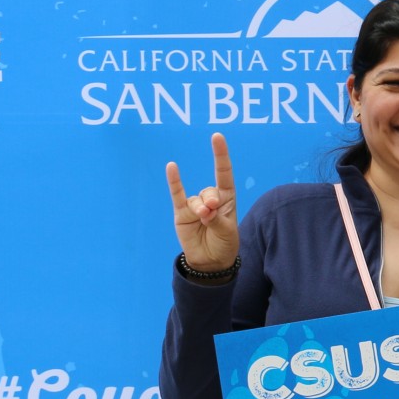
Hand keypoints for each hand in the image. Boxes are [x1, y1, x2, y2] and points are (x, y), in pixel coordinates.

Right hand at [166, 132, 238, 271]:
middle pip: (209, 190)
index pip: (224, 173)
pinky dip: (174, 181)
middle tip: (213, 212)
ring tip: (205, 219)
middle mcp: (211, 198)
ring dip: (200, 209)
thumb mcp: (227, 231)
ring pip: (196, 199)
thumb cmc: (223, 243)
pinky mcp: (181, 212)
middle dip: (212, 200)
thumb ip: (216, 218)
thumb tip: (203, 209)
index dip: (220, 155)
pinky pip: (177, 194)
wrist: (210, 261)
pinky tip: (172, 167)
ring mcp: (195, 205)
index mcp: (227, 198)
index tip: (217, 137)